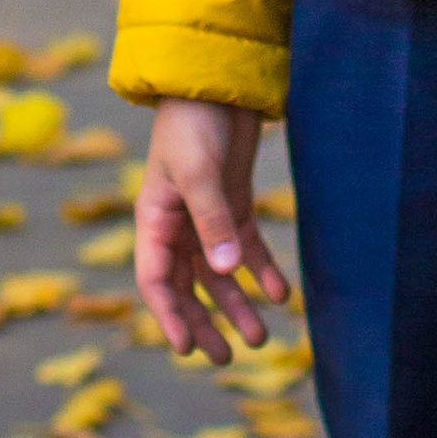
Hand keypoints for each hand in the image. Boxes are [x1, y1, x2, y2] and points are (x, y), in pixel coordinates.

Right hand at [134, 98, 290, 362]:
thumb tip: (227, 271)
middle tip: (229, 358)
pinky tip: (281, 294)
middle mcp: (178, 225)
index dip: (170, 317)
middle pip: (190, 286)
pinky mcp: (235, 203)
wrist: (216, 79)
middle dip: (208, 322)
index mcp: (155, 220)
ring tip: (261, 338)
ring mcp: (208, 216)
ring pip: (221, 274)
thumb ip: (213, 221)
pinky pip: (247, 247)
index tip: (187, 350)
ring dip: (238, 304)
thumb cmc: (194, 123)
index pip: (158, 281)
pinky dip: (262, 271)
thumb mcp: (199, 172)